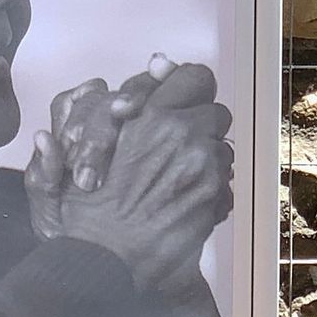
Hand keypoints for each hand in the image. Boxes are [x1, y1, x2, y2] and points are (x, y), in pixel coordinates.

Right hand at [54, 65, 233, 290]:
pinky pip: (226, 185)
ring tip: (176, 182)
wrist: (102, 257)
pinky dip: (211, 192)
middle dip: (203, 128)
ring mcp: (203, 167)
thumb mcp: (94, 140)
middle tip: (180, 147)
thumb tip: (159, 59)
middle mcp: (182, 135)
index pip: (195, 77)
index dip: (192, 88)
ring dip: (207, 162)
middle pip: (217, 113)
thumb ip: (130, 99)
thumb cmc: (89, 203)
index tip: (185, 100)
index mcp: (151, 116)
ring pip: (223, 149)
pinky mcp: (213, 198)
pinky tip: (183, 204)